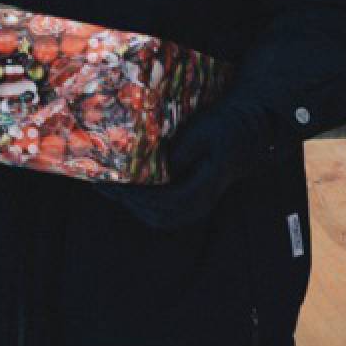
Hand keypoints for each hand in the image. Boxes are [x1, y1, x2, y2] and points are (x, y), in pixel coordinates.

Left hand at [97, 102, 252, 231]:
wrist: (243, 135)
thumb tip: (164, 166)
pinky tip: (121, 188)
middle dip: (128, 200)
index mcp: (206, 186)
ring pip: (156, 217)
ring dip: (129, 204)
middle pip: (158, 214)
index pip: (168, 200)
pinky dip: (138, 204)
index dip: (140, 195)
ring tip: (105, 187)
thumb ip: (186, 149)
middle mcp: (200, 203)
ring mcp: (194, 207)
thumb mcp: (206, 130)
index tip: (117, 182)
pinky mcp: (187, 203)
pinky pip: (159, 212)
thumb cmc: (223, 128)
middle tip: (102, 183)